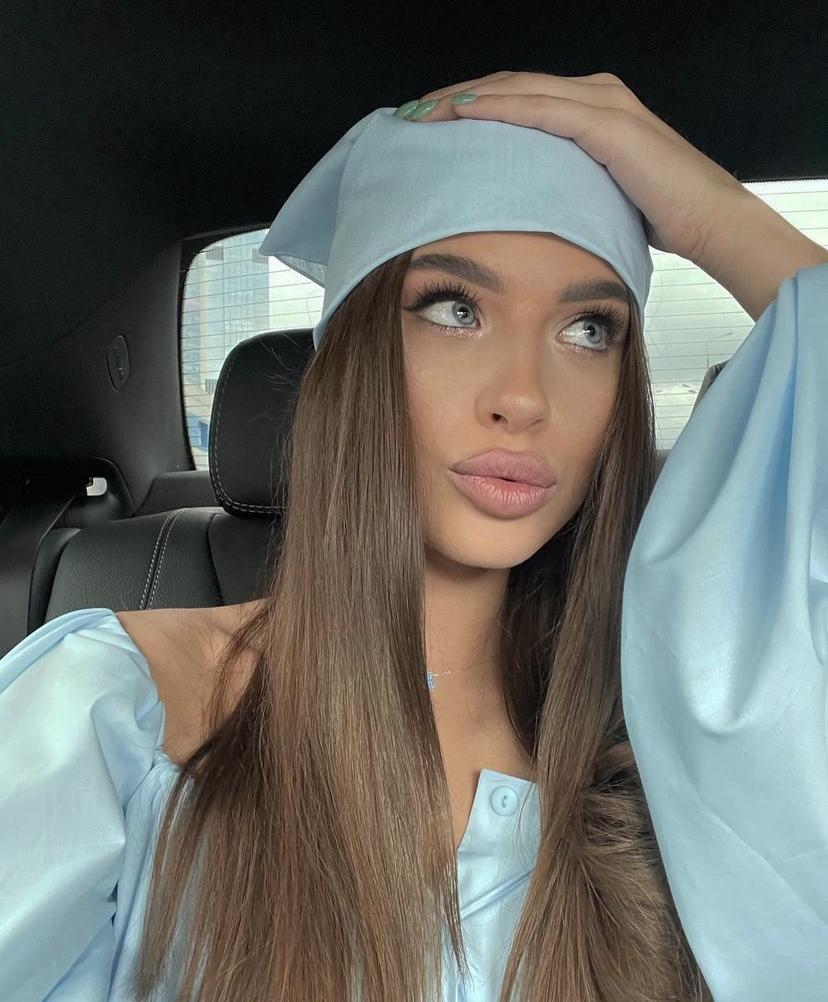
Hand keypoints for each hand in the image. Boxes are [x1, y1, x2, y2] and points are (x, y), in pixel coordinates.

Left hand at [402, 70, 749, 270]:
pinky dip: (501, 109)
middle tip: (411, 115)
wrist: (710, 221)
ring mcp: (602, 103)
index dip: (470, 107)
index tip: (430, 125)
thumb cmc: (658, 214)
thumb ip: (565, 186)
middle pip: (508, 87)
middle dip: (455, 98)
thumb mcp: (597, 195)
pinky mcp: (608, 125)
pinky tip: (466, 112)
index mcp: (590, 109)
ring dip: (466, 99)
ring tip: (424, 113)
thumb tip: (530, 207)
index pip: (517, 100)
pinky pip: (542, 109)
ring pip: (518, 91)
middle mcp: (594, 94)